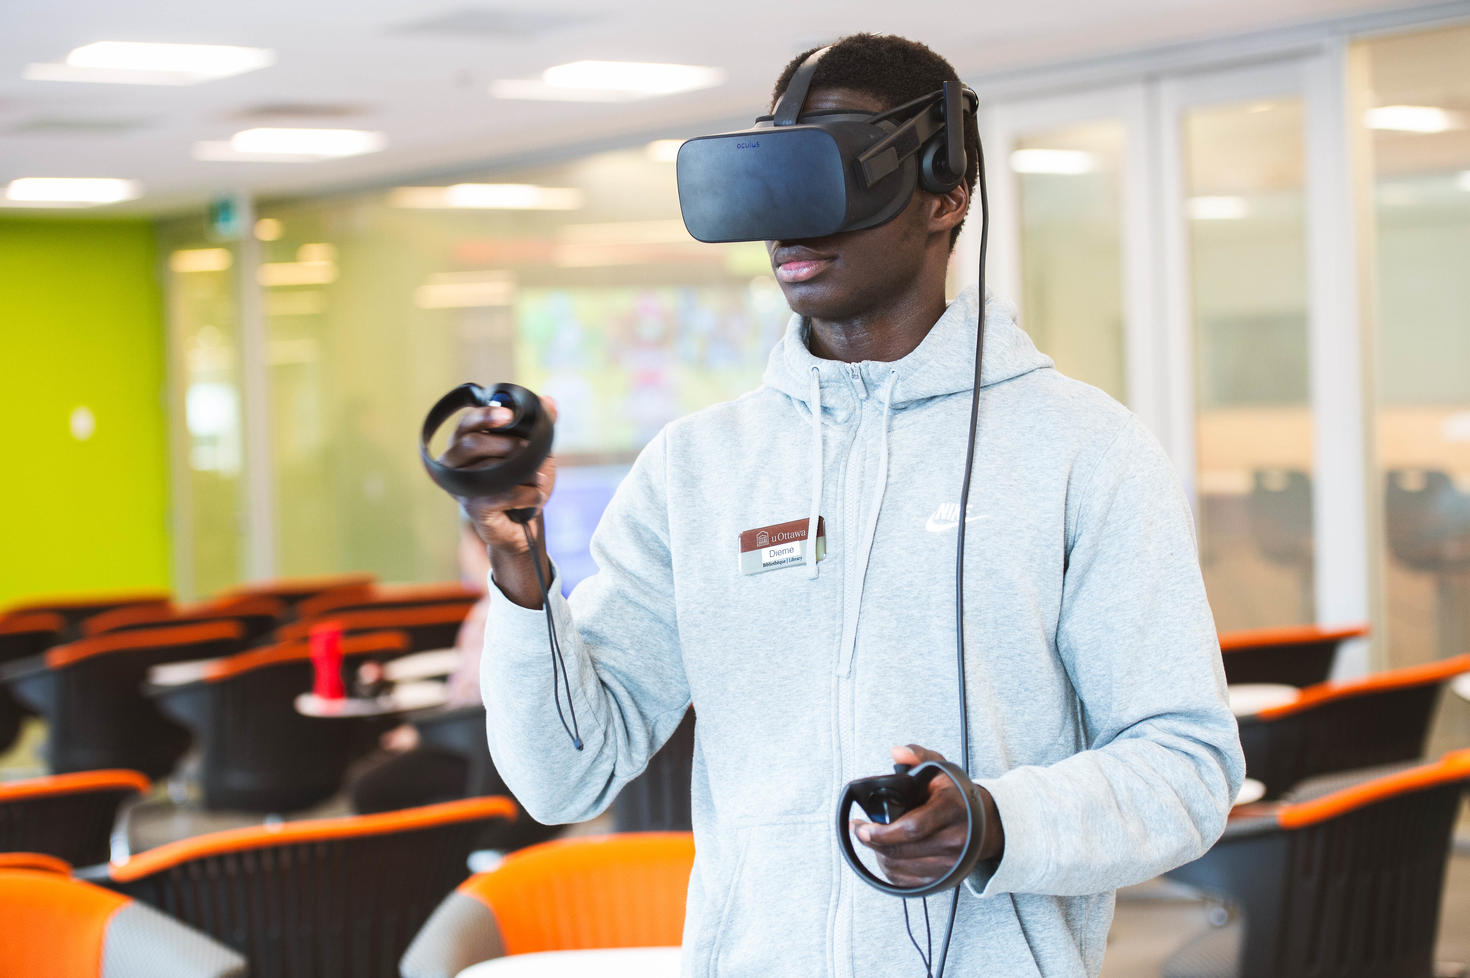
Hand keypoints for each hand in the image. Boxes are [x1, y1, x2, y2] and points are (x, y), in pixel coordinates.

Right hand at [438, 396, 558, 555]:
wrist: (522, 522)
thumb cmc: (520, 480)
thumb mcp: (533, 450)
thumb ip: (539, 425)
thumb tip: (549, 399)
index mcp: (463, 442)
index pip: (466, 423)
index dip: (485, 416)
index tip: (508, 415)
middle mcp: (454, 462)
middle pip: (471, 443)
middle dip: (507, 445)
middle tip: (529, 451)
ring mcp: (460, 486)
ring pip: (489, 469)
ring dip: (523, 472)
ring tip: (539, 479)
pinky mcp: (473, 507)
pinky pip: (503, 493)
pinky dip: (527, 493)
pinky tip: (536, 496)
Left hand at [853, 744, 1003, 887]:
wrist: (987, 823)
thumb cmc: (959, 796)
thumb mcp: (942, 768)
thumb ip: (918, 755)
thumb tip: (897, 752)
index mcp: (953, 810)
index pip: (913, 827)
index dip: (883, 831)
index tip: (861, 827)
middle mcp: (955, 840)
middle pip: (903, 850)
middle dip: (874, 842)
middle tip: (858, 831)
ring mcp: (951, 863)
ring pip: (902, 868)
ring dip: (880, 855)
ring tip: (873, 839)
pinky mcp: (945, 878)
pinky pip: (908, 882)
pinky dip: (892, 869)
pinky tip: (886, 854)